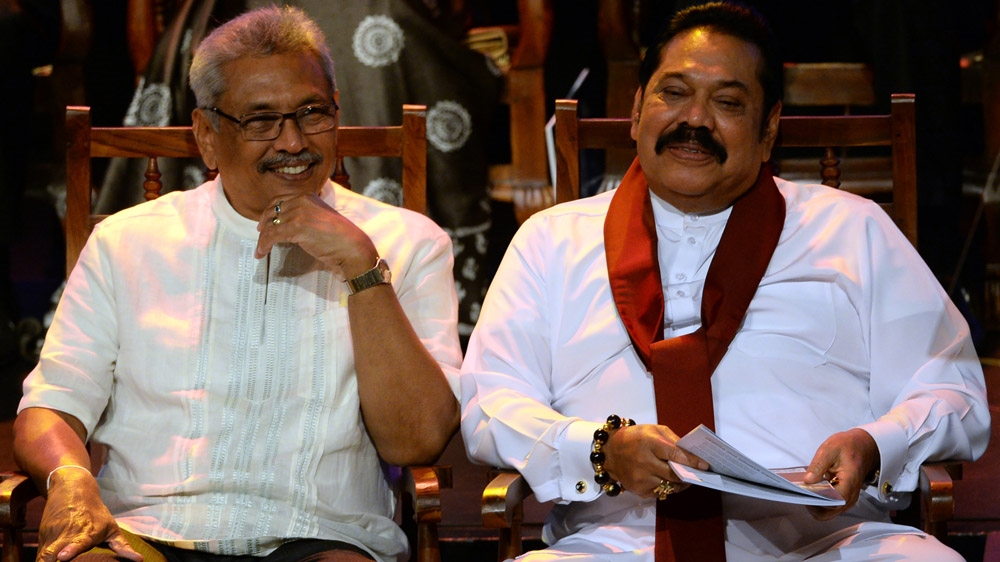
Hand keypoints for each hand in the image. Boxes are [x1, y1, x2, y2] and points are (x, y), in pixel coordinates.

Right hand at [38, 469, 141, 561]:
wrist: (72, 489)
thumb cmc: (95, 512)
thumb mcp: (111, 527)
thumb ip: (122, 546)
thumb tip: (139, 560)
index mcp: (88, 532)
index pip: (78, 543)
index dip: (71, 550)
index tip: (63, 556)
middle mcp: (69, 533)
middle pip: (55, 551)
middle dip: (53, 559)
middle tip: (59, 560)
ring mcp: (54, 534)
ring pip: (44, 553)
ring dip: (45, 560)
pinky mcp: (43, 535)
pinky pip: (40, 553)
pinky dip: (41, 560)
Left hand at [255, 194, 377, 276]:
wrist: (352, 248)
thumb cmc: (341, 238)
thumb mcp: (321, 218)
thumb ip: (306, 216)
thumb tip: (288, 224)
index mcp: (309, 196)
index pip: (280, 200)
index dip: (269, 212)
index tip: (264, 223)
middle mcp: (302, 200)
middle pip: (273, 210)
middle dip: (264, 224)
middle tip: (260, 235)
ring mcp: (299, 213)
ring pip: (270, 224)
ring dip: (263, 238)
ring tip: (260, 250)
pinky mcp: (296, 227)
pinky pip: (272, 235)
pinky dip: (264, 245)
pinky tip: (262, 253)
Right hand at [602, 424, 708, 497]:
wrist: (609, 452)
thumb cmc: (635, 438)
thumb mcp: (653, 430)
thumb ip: (672, 440)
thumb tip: (691, 454)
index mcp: (649, 443)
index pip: (675, 455)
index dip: (692, 461)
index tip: (705, 465)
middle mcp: (644, 462)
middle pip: (674, 474)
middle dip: (689, 475)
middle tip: (699, 474)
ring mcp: (641, 478)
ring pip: (669, 486)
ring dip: (679, 483)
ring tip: (686, 478)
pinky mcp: (638, 490)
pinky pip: (660, 493)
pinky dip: (667, 487)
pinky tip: (669, 481)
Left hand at [802, 428, 879, 519]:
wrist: (863, 446)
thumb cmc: (848, 446)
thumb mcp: (830, 450)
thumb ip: (818, 466)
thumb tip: (808, 481)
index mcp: (848, 483)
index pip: (831, 502)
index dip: (815, 500)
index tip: (803, 492)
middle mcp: (850, 496)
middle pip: (829, 513)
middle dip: (813, 505)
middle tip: (803, 492)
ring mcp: (848, 499)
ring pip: (829, 512)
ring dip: (816, 504)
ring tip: (807, 490)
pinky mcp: (844, 497)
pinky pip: (831, 506)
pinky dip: (821, 501)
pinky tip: (814, 489)